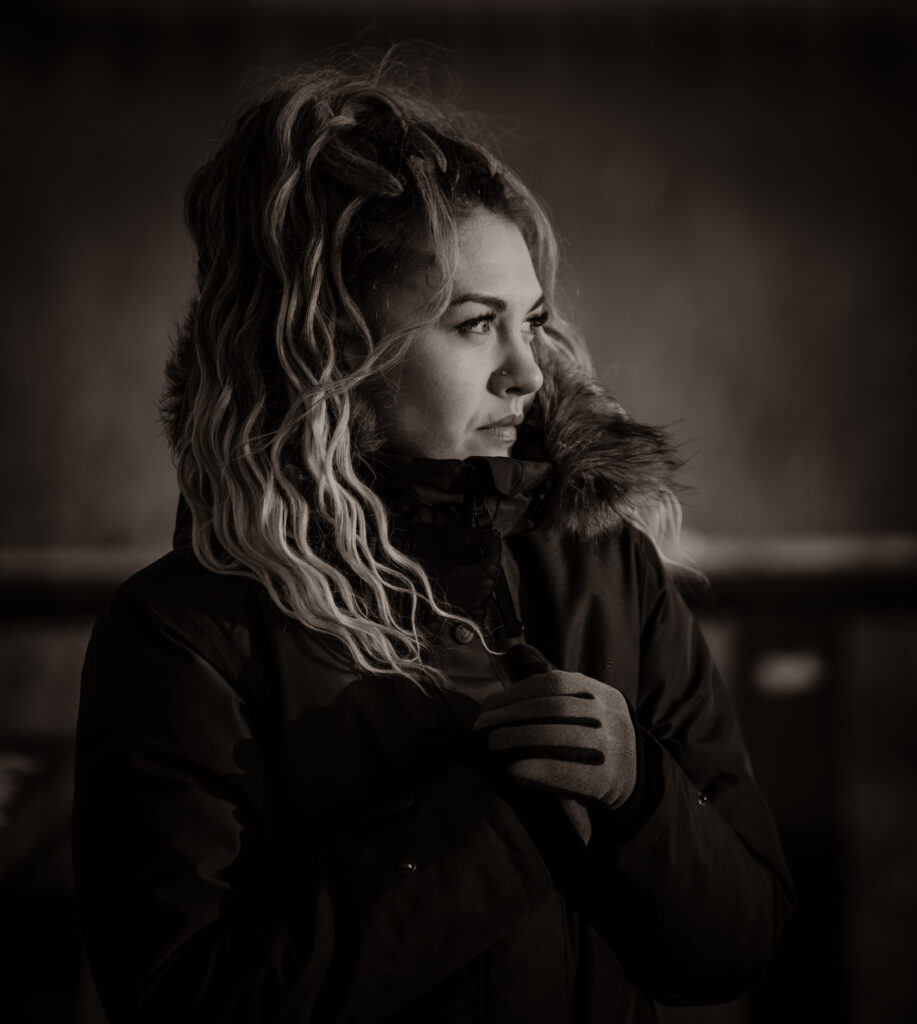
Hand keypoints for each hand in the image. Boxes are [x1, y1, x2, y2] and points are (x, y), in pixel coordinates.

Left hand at [474, 646, 636, 815]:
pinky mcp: (611, 781)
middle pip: (554, 707)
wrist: (638, 779)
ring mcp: (615, 747)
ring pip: (561, 735)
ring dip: (519, 737)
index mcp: (602, 692)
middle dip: (511, 714)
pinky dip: (539, 770)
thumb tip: (508, 676)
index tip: (487, 705)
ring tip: (493, 744)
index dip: (516, 693)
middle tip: (482, 725)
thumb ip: (557, 696)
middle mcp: (612, 715)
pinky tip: (514, 771)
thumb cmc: (598, 739)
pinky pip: (570, 774)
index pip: (553, 683)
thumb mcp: (588, 710)